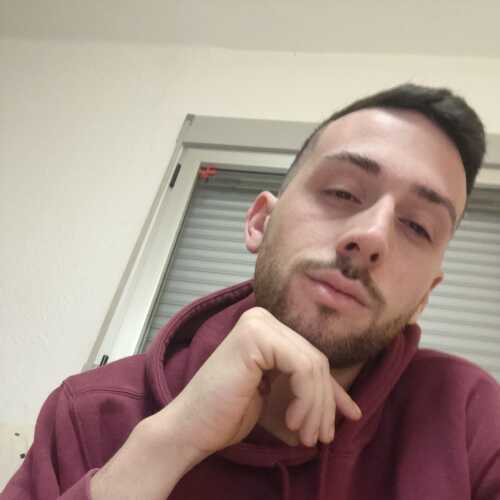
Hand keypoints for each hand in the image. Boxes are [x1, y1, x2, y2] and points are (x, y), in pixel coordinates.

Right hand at [153, 307, 361, 458]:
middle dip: (324, 404)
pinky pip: (302, 368)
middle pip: (316, 361)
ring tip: (308, 437)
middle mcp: (262, 318)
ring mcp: (258, 323)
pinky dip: (305, 400)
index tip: (343, 421)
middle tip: (320, 437)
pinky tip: (292, 422)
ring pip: (313, 365)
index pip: (313, 358)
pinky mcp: (255, 336)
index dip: (332, 393)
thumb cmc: (229, 413)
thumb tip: (350, 408)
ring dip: (316, 408)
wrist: (192, 427)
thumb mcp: (281, 400)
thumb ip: (309, 393)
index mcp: (267, 328)